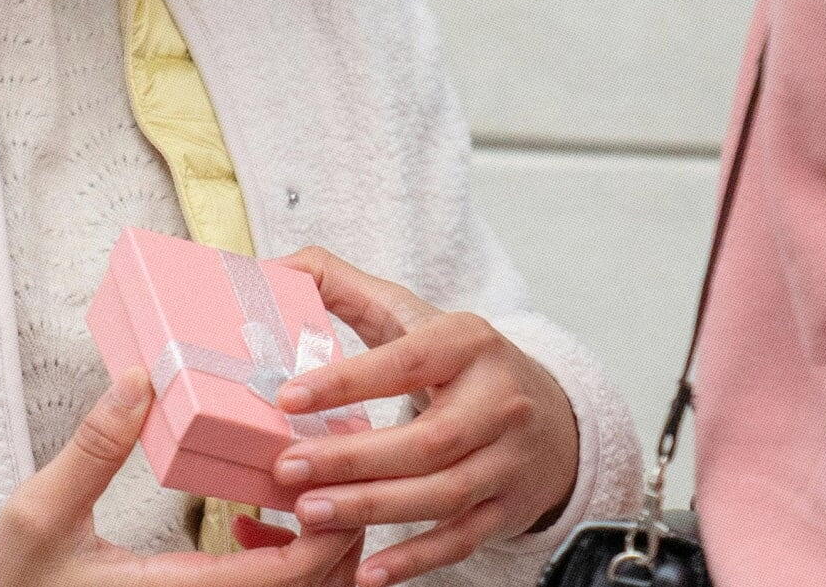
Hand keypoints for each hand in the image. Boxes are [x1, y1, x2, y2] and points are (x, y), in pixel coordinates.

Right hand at [0, 369, 364, 586]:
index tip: (332, 465)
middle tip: (334, 459)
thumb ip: (91, 451)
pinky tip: (250, 524)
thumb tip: (138, 384)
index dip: (330, 524)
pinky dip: (282, 563)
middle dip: (342, 528)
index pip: (289, 576)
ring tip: (302, 483)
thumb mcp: (37, 513)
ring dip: (317, 546)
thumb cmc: (14, 585)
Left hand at [266, 248, 579, 586]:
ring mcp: (507, 459)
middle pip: (429, 439)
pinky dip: (416, 558)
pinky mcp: (507, 506)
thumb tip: (274, 268)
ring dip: (373, 508)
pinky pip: (461, 539)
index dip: (348, 381)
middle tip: (286, 466)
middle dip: (354, 458)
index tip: (287, 396)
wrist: (551, 415)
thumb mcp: (413, 315)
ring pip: (443, 494)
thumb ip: (343, 287)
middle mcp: (498, 400)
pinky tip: (367, 571)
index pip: (407, 361)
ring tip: (309, 512)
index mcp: (468, 343)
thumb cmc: (459, 362)